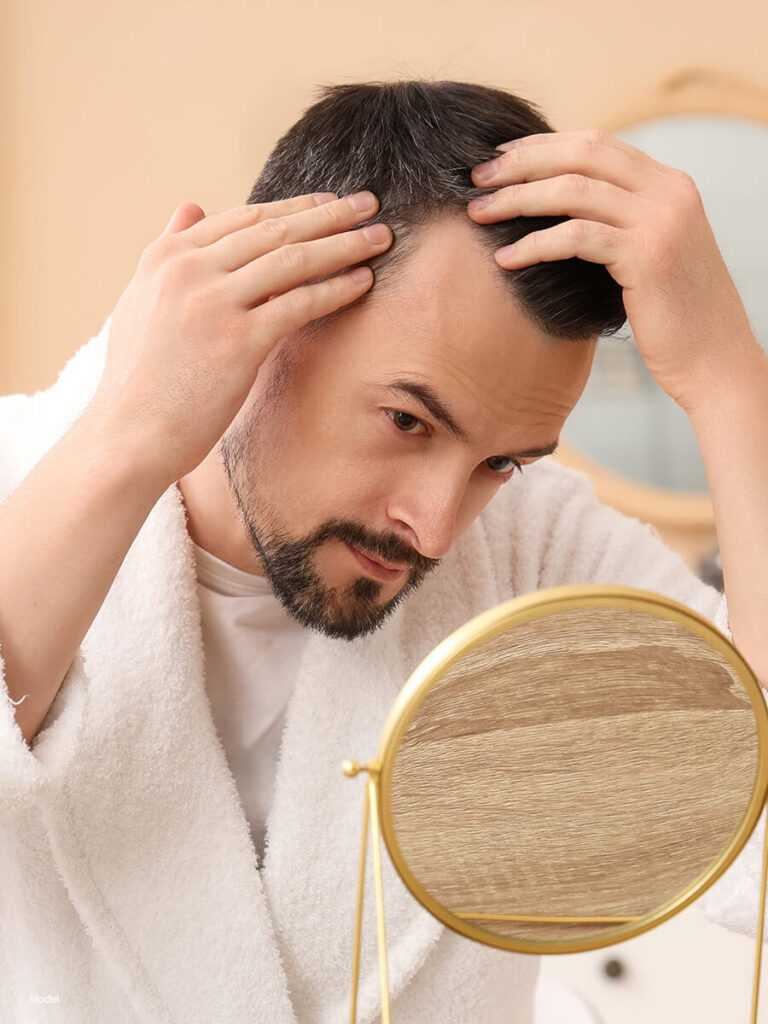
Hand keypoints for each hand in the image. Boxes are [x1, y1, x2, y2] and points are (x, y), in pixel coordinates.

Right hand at [86, 192, 391, 487]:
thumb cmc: (139, 379)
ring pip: (292, 261)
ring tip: (379, 238)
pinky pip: (299, 304)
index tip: (328, 202)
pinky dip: (335, 289)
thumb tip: (191, 206)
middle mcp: (188, 270)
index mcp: (166, 256)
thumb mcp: (140, 300)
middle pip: (274, 231)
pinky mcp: (238, 341)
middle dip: (329, 215)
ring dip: (343, 245)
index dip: (293, 207)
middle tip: (370, 205)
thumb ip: (168, 250)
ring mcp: (213, 304)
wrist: (129, 434)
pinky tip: (363, 282)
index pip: (243, 219)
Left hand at [466, 130, 759, 412]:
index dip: (541, 146)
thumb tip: (561, 212)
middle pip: (580, 153)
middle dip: (521, 162)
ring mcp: (661, 221)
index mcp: (669, 184)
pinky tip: (505, 259)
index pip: (596, 144)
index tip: (499, 158)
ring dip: (517, 199)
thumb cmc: (674, 319)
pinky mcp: (647, 257)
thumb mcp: (649, 255)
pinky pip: (576, 238)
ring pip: (572, 190)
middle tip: (476, 178)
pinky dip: (534, 244)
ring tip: (477, 214)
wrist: (715, 361)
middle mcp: (668, 192)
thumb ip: (619, 224)